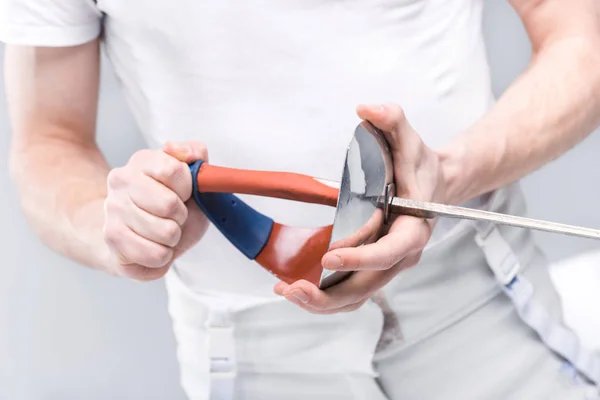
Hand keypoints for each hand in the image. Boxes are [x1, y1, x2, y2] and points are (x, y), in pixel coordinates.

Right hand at [103, 142, 208, 280]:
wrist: (137, 235)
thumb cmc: (169, 206)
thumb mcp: (191, 178)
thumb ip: (195, 154)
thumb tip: (178, 149)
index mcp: (142, 161)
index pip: (173, 170)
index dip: (187, 188)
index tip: (183, 194)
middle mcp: (121, 182)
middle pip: (169, 204)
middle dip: (181, 216)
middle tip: (173, 216)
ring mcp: (113, 211)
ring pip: (165, 233)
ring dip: (174, 238)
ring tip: (163, 232)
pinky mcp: (113, 240)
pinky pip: (156, 256)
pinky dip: (164, 257)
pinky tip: (154, 247)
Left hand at [274, 103, 446, 312]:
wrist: (435, 186)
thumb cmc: (420, 166)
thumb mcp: (409, 139)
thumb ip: (392, 120)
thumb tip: (365, 108)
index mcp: (412, 231)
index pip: (388, 253)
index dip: (360, 258)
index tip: (329, 258)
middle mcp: (400, 256)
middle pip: (367, 287)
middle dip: (329, 294)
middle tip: (293, 289)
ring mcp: (386, 267)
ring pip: (355, 297)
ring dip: (322, 302)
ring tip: (288, 292)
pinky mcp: (372, 269)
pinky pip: (349, 292)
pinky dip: (324, 297)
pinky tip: (296, 289)